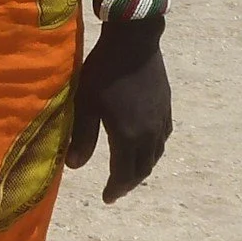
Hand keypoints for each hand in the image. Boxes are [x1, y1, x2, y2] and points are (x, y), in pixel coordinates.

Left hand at [65, 20, 169, 201]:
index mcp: (129, 135)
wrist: (135, 42)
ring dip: (142, 167)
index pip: (124, 173)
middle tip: (116, 190)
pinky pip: (163, 138)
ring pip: (156, 154)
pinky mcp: (167, 107)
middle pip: (143, 167)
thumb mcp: (85, 103)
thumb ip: (81, 136)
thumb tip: (74, 167)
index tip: (106, 198)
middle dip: (129, 182)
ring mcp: (162, 120)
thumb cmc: (104, 71)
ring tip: (129, 171)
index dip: (115, 188)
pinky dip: (153, 150)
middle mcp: (150, 133)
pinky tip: (145, 146)